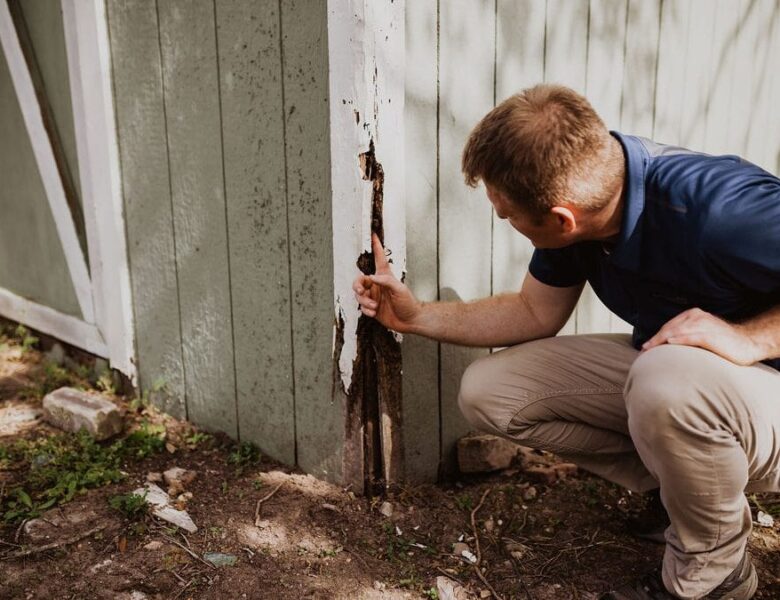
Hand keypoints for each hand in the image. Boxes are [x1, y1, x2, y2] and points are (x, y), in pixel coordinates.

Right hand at [352, 234, 421, 332]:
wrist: (410, 321)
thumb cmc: (408, 303)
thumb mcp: (400, 290)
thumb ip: (386, 282)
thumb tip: (372, 277)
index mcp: (385, 277)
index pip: (379, 258)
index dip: (376, 247)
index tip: (373, 234)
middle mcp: (377, 285)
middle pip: (359, 280)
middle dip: (357, 285)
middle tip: (361, 291)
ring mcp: (374, 297)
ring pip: (359, 295)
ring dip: (364, 301)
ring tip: (375, 306)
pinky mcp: (372, 308)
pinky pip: (362, 307)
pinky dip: (366, 310)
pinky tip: (374, 312)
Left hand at [642, 308, 762, 365]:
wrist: (747, 343)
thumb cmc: (723, 342)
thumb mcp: (701, 334)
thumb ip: (686, 336)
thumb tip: (667, 346)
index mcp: (693, 315)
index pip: (669, 326)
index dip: (656, 337)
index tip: (645, 348)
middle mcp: (696, 317)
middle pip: (670, 328)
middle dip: (655, 340)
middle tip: (643, 351)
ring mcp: (703, 325)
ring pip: (676, 332)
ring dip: (661, 341)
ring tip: (650, 350)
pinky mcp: (710, 335)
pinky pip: (691, 336)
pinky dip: (680, 339)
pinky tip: (670, 343)